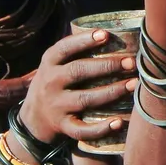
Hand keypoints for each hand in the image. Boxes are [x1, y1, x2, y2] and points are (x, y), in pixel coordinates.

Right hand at [19, 29, 137, 143]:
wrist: (33, 118)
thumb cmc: (54, 82)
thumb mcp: (54, 64)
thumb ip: (74, 53)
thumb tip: (110, 36)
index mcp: (49, 62)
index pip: (65, 48)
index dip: (84, 41)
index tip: (105, 35)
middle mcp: (51, 82)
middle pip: (78, 71)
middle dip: (107, 66)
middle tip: (130, 62)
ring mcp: (56, 105)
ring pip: (85, 99)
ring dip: (111, 92)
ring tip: (132, 84)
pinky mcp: (63, 126)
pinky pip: (83, 129)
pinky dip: (101, 128)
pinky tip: (119, 122)